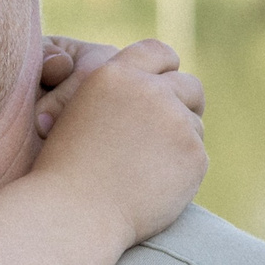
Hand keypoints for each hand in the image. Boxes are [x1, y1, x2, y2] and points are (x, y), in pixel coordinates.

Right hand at [28, 38, 206, 247]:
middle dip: (184, 104)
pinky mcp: (194, 155)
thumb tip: (159, 87)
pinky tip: (152, 185)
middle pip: (190, 85)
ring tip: (144, 167)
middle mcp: (150, 91)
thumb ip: (120, 95)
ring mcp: (176, 122)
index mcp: (115, 74)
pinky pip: (197, 156)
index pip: (159, 52)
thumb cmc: (67, 168)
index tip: (163, 86)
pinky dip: (181, 169)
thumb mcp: (81, 112)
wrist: (76, 212)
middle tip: (167, 130)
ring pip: (195, 125)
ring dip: (179, 140)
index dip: (166, 69)